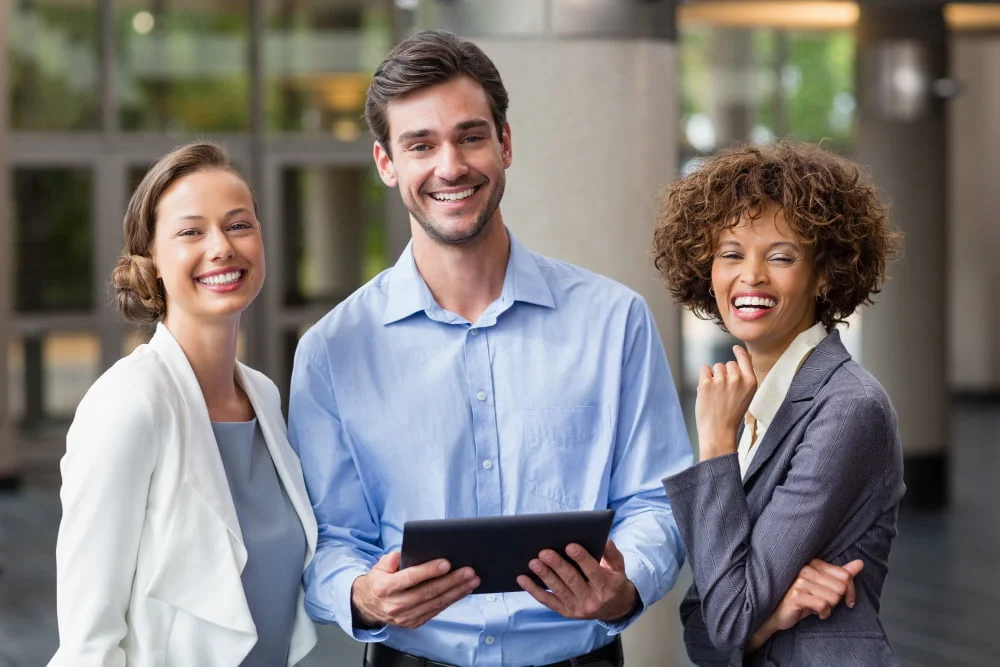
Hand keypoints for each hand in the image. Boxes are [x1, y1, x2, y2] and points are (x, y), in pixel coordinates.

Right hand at [350, 552, 479, 629]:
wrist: (367, 605)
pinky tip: (462, 591)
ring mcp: (405, 617)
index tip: (446, 563)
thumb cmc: (378, 580)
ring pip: (435, 603)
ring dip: (457, 592)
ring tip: (472, 581)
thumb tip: (406, 554)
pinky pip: (436, 611)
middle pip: (428, 592)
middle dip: (451, 581)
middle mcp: (395, 605)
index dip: (429, 571)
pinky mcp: (413, 623)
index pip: (410, 579)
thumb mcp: (379, 565)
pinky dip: (451, 600)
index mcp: (384, 588)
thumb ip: (391, 559)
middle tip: (469, 571)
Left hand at [516, 540, 637, 622]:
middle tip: (544, 552)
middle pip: (572, 581)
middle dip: (558, 566)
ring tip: (533, 562)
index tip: (570, 546)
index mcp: (607, 586)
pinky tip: (522, 579)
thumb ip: (611, 553)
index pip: (593, 571)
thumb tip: (602, 538)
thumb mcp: (618, 567)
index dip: (582, 559)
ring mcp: (578, 608)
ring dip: (544, 576)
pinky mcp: (566, 612)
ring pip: (558, 591)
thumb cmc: (613, 581)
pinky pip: (547, 601)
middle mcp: (592, 600)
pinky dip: (534, 590)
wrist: (615, 609)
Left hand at [695, 345, 756, 459]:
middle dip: (724, 373)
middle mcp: (737, 379)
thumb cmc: (732, 415)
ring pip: (715, 367)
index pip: (745, 359)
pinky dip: (703, 378)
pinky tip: (706, 391)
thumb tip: (738, 360)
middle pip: (727, 364)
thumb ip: (744, 379)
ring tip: (716, 395)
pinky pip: (704, 369)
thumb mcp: (746, 396)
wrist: (719, 432)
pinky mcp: (706, 383)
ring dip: (713, 377)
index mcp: (751, 382)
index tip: (735, 348)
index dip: (739, 352)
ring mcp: (721, 380)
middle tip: (723, 392)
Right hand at [747, 559, 863, 652]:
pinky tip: (814, 613)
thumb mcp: (823, 586)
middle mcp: (806, 569)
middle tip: (826, 604)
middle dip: (837, 601)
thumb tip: (860, 563)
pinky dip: (823, 613)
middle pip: (841, 588)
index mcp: (814, 564)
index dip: (851, 591)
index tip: (848, 601)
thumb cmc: (801, 599)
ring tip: (817, 608)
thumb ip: (841, 574)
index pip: (845, 575)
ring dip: (829, 608)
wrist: (776, 614)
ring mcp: (800, 581)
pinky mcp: (796, 594)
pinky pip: (822, 605)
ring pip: (833, 598)